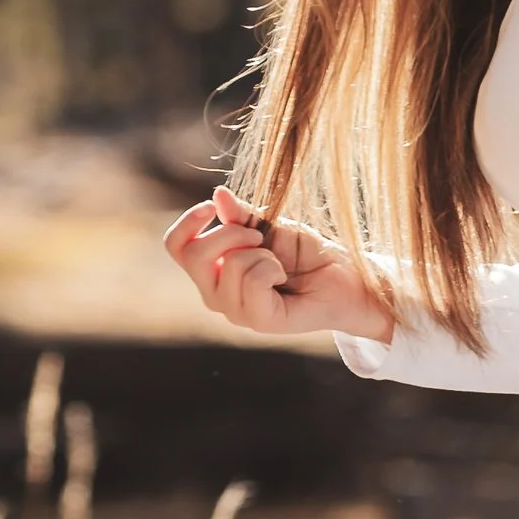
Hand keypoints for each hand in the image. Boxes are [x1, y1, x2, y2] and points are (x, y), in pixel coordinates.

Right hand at [163, 186, 394, 344]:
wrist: (343, 275)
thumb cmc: (304, 253)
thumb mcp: (268, 226)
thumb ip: (240, 216)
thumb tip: (218, 195)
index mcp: (212, 271)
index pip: (176, 246)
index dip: (187, 222)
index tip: (212, 207)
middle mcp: (215, 295)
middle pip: (194, 255)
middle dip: (230, 233)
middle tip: (260, 236)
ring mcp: (236, 312)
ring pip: (230, 265)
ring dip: (261, 252)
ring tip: (279, 263)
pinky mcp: (260, 322)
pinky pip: (253, 281)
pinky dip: (271, 268)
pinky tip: (283, 277)